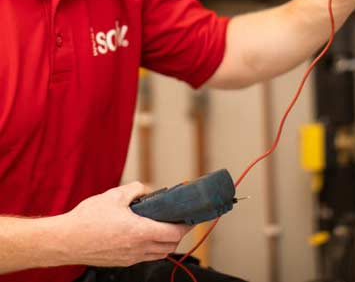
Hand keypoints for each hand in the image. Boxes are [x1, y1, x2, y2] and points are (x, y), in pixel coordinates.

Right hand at [59, 182, 191, 267]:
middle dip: (178, 234)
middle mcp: (137, 249)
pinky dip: (151, 247)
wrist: (65, 240)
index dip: (186, 225)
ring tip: (164, 227)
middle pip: (170, 246)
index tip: (192, 217)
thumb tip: (146, 189)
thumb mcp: (115, 195)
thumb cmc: (88, 219)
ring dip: (166, 242)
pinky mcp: (120, 262)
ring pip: (158, 254)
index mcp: (140, 232)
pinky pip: (144, 257)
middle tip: (179, 220)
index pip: (173, 233)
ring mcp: (129, 258)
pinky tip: (145, 235)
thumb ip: (136, 189)